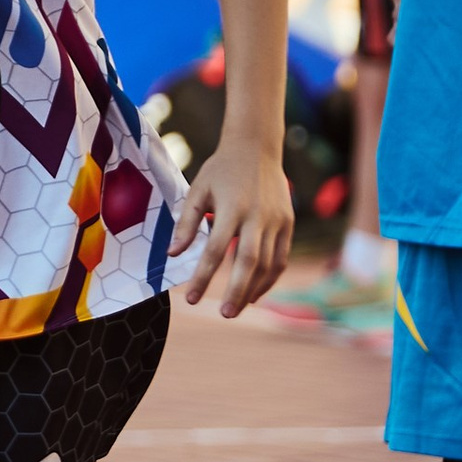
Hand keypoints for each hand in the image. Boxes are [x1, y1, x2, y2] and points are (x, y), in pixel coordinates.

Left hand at [174, 139, 295, 317]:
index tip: (191, 299)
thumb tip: (173, 255)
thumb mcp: (198, 190)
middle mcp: (257, 216)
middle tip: (225, 314)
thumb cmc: (221, 170)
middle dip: (237, 291)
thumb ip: (186, 224)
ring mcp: (276, 220)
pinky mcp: (288, 222)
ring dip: (253, 289)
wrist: (257, 147)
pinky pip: (281, 257)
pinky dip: (270, 278)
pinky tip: (255, 292)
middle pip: (249, 261)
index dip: (203, 277)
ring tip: (237, 308)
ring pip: (268, 263)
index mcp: (232, 208)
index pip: (215, 250)